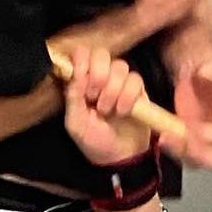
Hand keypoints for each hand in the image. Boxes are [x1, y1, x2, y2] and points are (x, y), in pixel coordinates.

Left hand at [62, 46, 152, 165]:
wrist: (120, 157)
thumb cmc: (94, 141)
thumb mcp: (76, 123)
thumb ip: (73, 97)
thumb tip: (76, 73)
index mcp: (82, 82)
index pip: (82, 54)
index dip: (83, 60)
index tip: (82, 77)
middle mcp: (101, 78)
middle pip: (102, 54)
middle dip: (98, 74)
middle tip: (94, 96)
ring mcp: (121, 83)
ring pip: (120, 66)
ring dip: (113, 89)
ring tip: (108, 110)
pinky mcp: (138, 91)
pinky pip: (136, 80)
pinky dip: (129, 95)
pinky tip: (124, 111)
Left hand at [171, 52, 211, 170]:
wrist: (188, 60)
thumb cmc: (201, 60)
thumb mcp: (209, 56)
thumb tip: (208, 73)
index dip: (207, 136)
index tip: (186, 129)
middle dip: (195, 153)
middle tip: (171, 140)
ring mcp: (208, 137)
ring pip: (201, 160)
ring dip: (181, 153)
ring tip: (162, 138)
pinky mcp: (192, 139)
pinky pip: (186, 154)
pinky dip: (173, 149)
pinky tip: (159, 136)